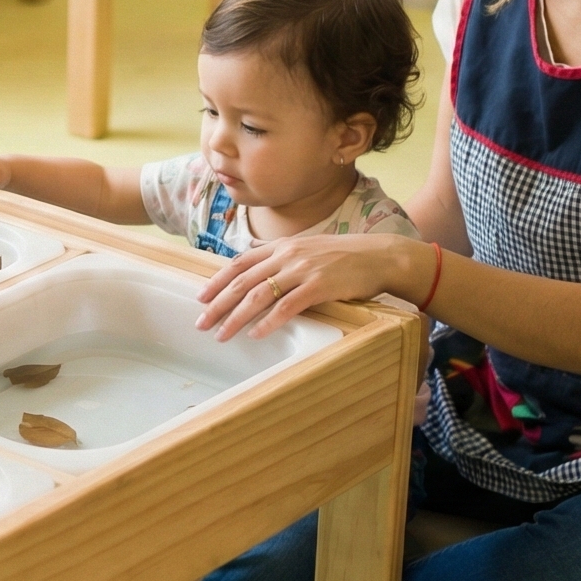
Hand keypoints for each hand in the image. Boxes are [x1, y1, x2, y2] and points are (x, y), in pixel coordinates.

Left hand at [197, 233, 420, 340]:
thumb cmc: (344, 256)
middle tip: (201, 322)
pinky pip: (287, 307)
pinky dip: (269, 322)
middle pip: (242, 282)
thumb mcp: (307, 248)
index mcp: (282, 246)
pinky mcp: (319, 287)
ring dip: (236, 317)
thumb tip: (257, 263)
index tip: (202, 297)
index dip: (217, 280)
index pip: (239, 263)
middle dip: (218, 304)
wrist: (379, 256)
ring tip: (222, 334)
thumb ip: (282, 256)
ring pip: (258, 296)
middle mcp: (287, 255)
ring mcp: (302, 270)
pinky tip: (256, 334)